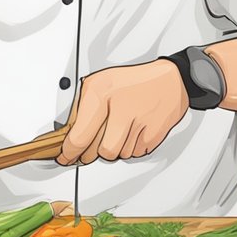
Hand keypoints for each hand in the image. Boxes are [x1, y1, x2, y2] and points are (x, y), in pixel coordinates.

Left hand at [56, 60, 188, 165]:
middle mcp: (121, 107)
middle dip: (91, 153)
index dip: (70, 152)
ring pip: (118, 155)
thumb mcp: (99, 83)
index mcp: (102, 93)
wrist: (170, 79)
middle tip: (88, 150)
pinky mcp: (154, 133)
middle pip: (99, 152)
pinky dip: (131, 147)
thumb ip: (82, 107)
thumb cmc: (133, 82)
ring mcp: (139, 121)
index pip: (80, 136)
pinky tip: (133, 131)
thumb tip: (70, 133)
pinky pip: (135, 153)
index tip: (66, 157)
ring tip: (118, 131)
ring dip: (114, 149)